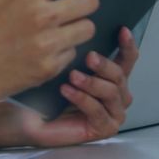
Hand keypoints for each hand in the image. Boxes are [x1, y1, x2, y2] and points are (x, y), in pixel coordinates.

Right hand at [0, 0, 99, 100]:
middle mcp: (41, 17)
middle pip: (91, 3)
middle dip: (84, 1)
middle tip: (72, 4)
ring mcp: (46, 45)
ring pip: (87, 29)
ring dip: (77, 26)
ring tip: (59, 26)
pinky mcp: (47, 69)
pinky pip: (73, 53)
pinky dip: (63, 50)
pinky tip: (45, 47)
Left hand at [19, 27, 139, 146]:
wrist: (30, 118)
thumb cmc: (47, 92)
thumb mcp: (65, 66)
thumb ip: (80, 53)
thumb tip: (84, 30)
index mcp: (112, 78)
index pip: (127, 59)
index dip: (127, 44)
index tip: (122, 30)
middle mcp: (117, 95)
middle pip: (119, 76)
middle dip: (105, 65)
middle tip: (89, 57)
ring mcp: (113, 113)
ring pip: (111, 93)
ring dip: (92, 82)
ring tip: (73, 76)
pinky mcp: (105, 128)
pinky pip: (98, 111)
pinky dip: (82, 99)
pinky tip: (68, 91)